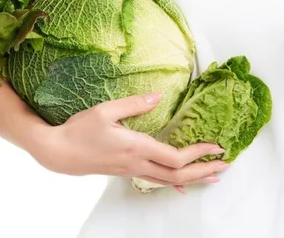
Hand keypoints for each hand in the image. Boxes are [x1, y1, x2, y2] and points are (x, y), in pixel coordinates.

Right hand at [33, 92, 228, 193]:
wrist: (58, 152)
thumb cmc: (79, 129)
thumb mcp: (105, 109)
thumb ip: (134, 104)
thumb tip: (158, 97)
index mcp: (136, 147)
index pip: (175, 157)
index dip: (198, 153)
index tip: (215, 145)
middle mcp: (137, 163)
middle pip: (177, 175)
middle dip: (203, 170)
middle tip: (225, 164)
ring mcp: (132, 170)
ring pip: (169, 180)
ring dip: (193, 178)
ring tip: (212, 175)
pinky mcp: (126, 171)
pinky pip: (156, 180)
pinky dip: (174, 181)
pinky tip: (182, 185)